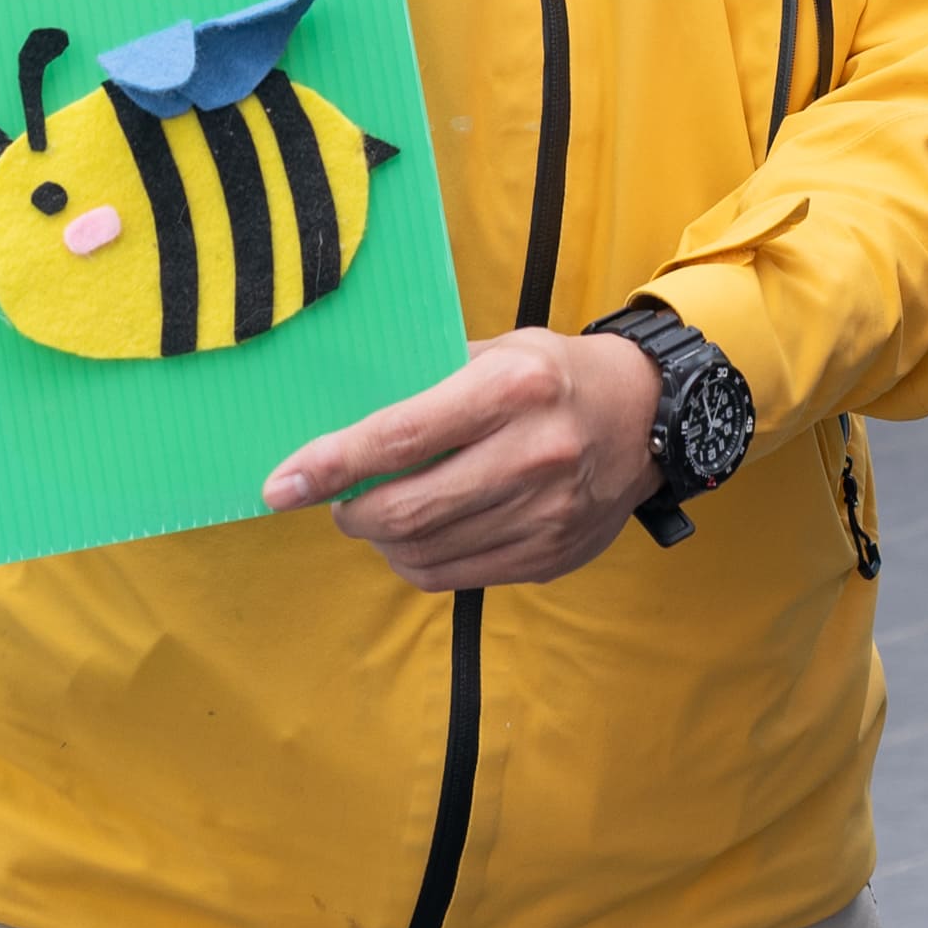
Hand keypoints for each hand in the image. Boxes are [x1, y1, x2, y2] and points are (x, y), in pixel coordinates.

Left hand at [263, 330, 662, 593]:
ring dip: (382, 539)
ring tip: (381, 512)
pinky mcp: (552, 556)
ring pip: (425, 552)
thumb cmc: (556, 374)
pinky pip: (455, 576)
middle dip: (350, 512)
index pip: (400, 437)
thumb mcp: (498, 351)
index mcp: (514, 388)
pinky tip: (421, 534)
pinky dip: (418, 560)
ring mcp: (547, 514)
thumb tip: (340, 424)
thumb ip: (427, 384)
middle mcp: (534, 453)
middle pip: (407, 509)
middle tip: (337, 500)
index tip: (279, 486)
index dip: (330, 465)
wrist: (649, 418)